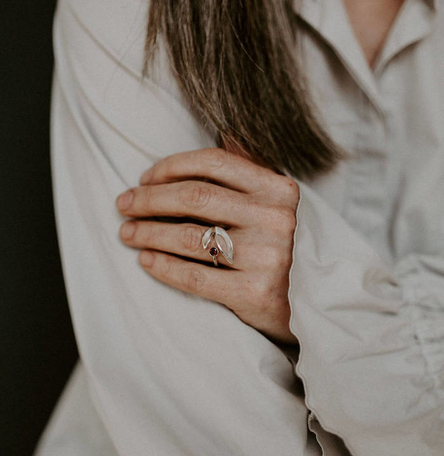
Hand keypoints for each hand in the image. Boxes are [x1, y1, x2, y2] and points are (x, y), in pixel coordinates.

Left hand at [116, 148, 299, 344]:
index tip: (145, 178)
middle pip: (195, 197)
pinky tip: (145, 260)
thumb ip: (248, 173)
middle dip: (149, 199)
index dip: (170, 167)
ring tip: (128, 233)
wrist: (308, 303)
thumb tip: (223, 132)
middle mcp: (276, 218)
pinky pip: (194, 276)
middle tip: (124, 205)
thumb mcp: (273, 205)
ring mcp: (267, 257)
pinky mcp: (254, 293)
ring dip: (148, 232)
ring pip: (189, 236)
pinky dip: (163, 266)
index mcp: (279, 189)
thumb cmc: (280, 247)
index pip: (214, 163)